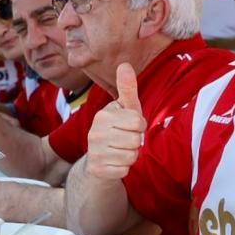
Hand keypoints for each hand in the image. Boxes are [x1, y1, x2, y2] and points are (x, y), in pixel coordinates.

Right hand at [85, 63, 145, 181]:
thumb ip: (127, 88)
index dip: (139, 126)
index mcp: (103, 115)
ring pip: (131, 156)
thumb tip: (125, 64)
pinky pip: (124, 170)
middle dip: (135, 142)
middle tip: (125, 140)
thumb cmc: (117, 130)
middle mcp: (95, 133)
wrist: (97, 160)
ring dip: (131, 156)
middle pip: (135, 140)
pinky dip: (124, 168)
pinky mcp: (97, 169)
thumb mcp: (124, 109)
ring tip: (120, 151)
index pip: (137, 121)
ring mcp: (95, 152)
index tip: (130, 126)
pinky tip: (115, 162)